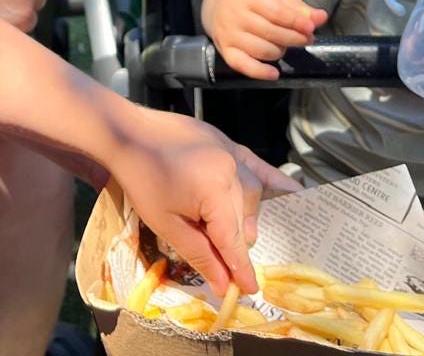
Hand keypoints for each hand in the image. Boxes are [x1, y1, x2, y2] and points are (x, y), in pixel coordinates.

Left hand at [108, 103, 300, 294]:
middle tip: (226, 265)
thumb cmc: (142, 180)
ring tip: (233, 234)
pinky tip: (295, 192)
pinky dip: (275, 182)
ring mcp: (233, 154)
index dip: (241, 268)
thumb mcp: (166, 225)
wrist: (128, 132)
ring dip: (244, 218)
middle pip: (243, 220)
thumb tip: (224, 284)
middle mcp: (233, 171)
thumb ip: (200, 254)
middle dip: (235, 244)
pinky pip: (257, 165)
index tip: (250, 290)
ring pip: (251, 196)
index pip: (233, 240)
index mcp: (216, 192)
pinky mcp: (228, 143)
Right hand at [200, 0, 327, 80]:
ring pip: (262, 50)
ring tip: (286, 44)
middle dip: (294, 38)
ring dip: (281, 51)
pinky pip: (243, 66)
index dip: (296, 22)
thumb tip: (321, 17)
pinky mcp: (225, 51)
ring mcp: (229, 35)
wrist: (217, 1)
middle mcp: (236, 16)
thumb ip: (296, 6)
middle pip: (271, 32)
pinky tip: (274, 73)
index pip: (276, 12)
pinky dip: (259, 72)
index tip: (311, 27)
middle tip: (307, 38)